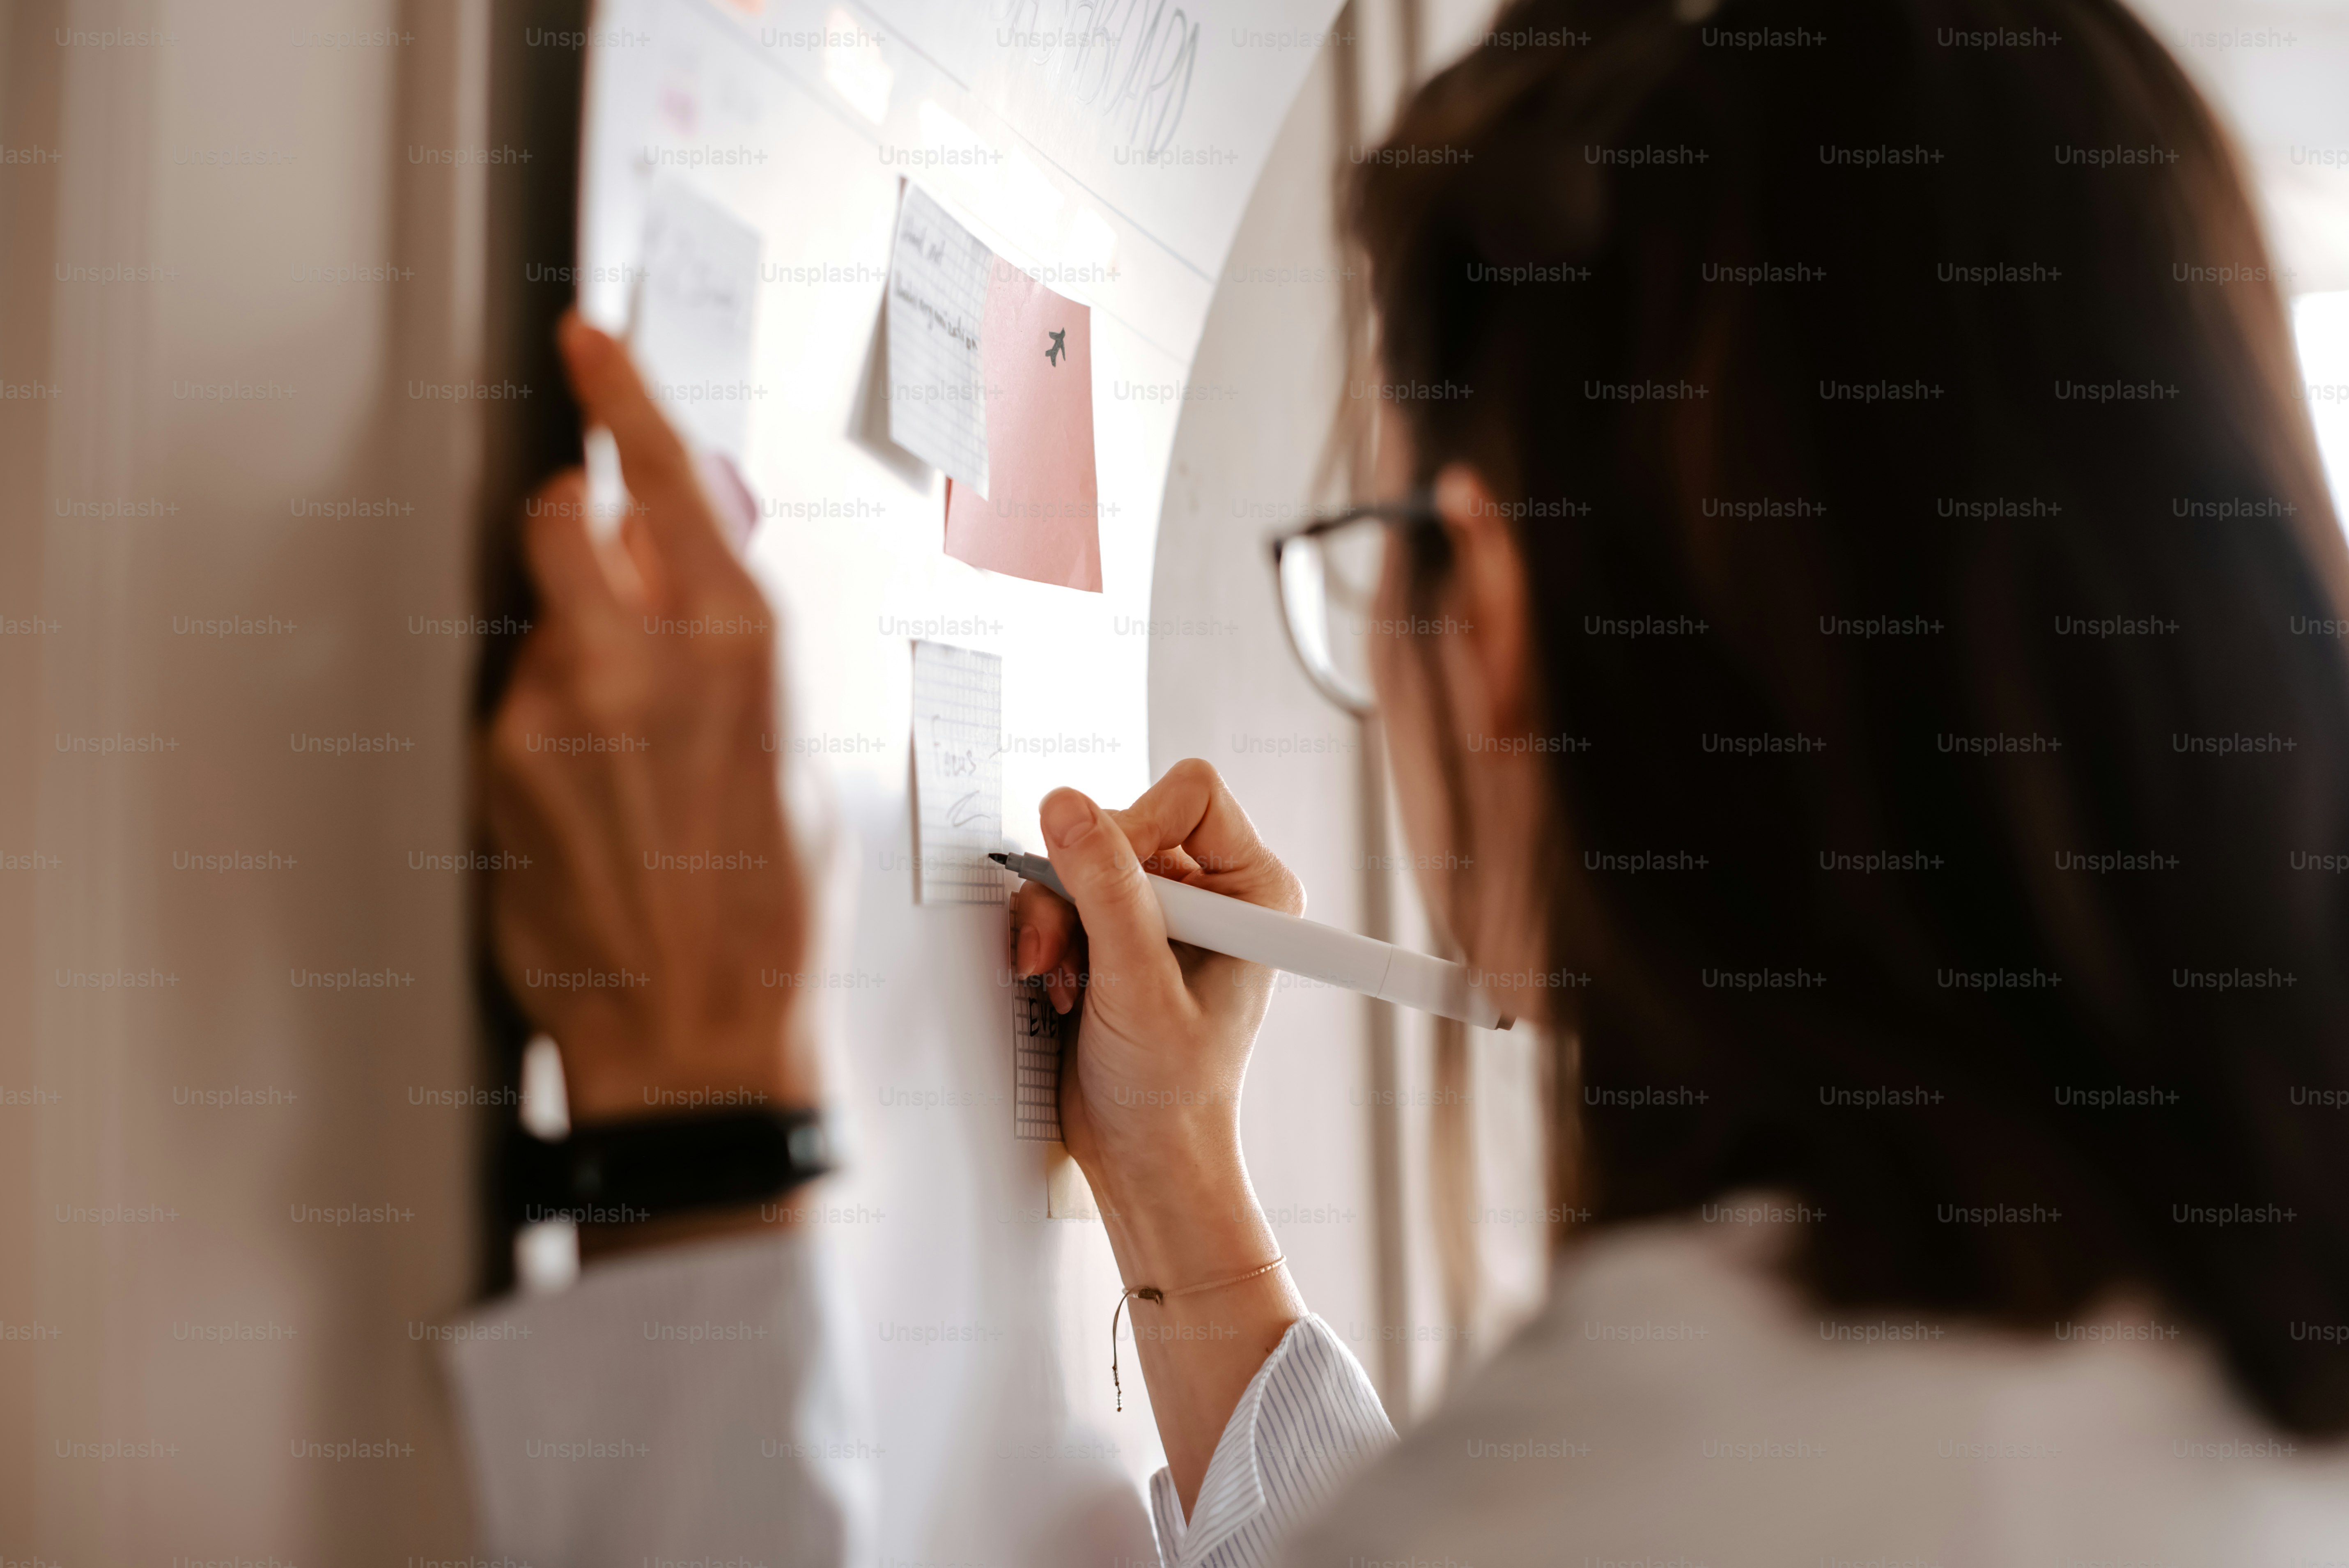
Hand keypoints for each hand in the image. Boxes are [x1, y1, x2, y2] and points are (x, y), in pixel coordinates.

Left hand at [485, 313, 816, 1130]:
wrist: (700, 1033)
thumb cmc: (769, 915)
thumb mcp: (795, 761)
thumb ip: (738, 658)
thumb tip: (693, 579)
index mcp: (743, 651)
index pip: (664, 478)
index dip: (620, 394)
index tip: (588, 341)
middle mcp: (645, 664)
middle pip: (562, 519)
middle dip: (575, 525)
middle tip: (603, 566)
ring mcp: (560, 713)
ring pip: (538, 617)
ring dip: (570, 644)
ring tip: (622, 746)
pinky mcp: (503, 768)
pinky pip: (517, 701)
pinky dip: (548, 723)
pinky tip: (594, 799)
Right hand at [1013, 758, 1307, 1507]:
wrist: (1144, 1156)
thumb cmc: (1172, 1091)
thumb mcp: (1137, 983)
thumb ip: (1104, 890)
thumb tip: (1067, 807)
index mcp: (1253, 890)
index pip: (1190, 794)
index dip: (1136, 825)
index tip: (1106, 883)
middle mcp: (1211, 890)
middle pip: (1122, 825)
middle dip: (1080, 890)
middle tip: (1068, 954)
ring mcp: (1158, 910)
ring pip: (1079, 860)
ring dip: (1055, 920)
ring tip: (1066, 983)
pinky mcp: (1112, 932)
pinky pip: (1059, 895)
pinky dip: (1046, 936)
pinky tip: (1060, 987)